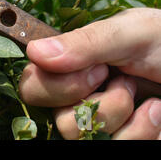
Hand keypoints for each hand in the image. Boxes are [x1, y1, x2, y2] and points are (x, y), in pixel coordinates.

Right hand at [19, 8, 160, 138]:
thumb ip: (84, 42)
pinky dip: (141, 132)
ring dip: (121, 117)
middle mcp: (78, 95)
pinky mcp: (121, 136)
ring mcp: (99, 121)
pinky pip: (114, 146)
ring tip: (146, 98)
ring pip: (83, 136)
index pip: (32, 84)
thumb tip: (34, 52)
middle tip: (122, 81)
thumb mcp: (131, 33)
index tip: (96, 71)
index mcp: (71, 64)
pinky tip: (156, 113)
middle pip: (56, 117)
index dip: (57, 85)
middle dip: (96, 104)